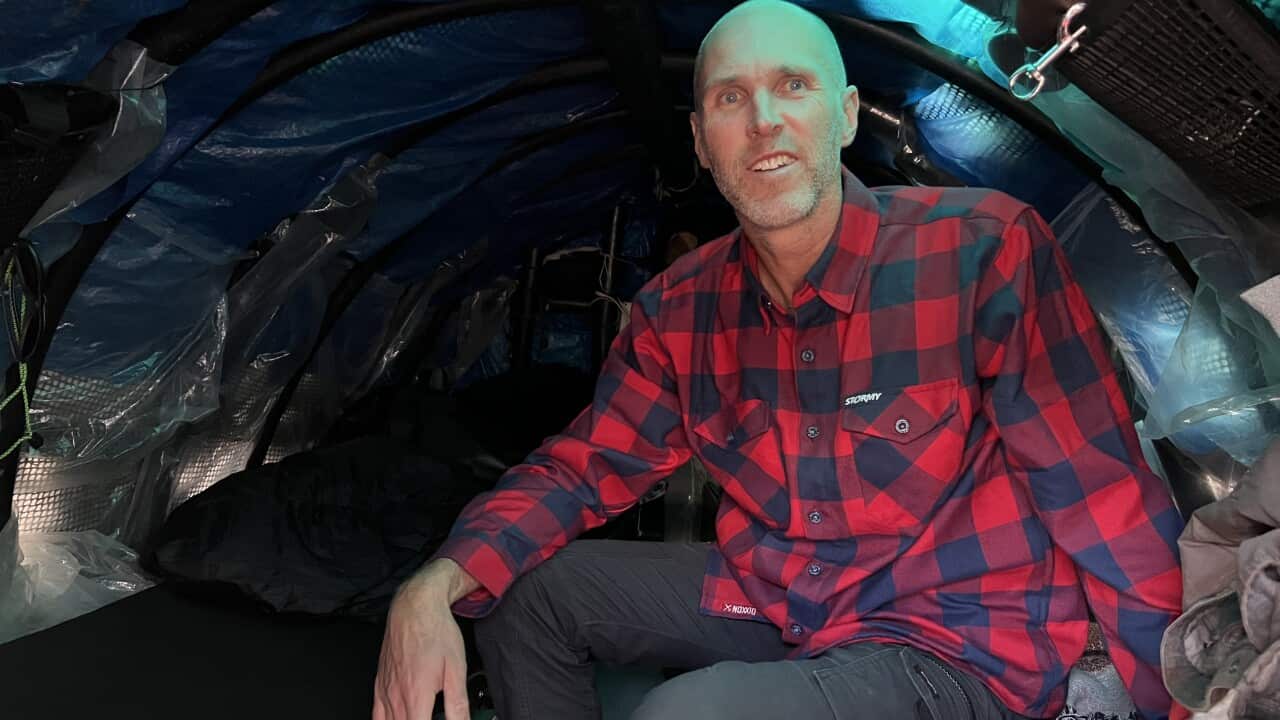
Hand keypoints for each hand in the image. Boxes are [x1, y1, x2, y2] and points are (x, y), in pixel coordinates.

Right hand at [372, 570, 471, 719]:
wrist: (414, 608)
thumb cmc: (436, 632)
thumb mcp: (456, 669)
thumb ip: (458, 703)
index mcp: (417, 695)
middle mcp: (397, 696)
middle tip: (430, 718)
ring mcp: (385, 691)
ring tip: (419, 717)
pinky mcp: (379, 684)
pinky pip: (375, 715)